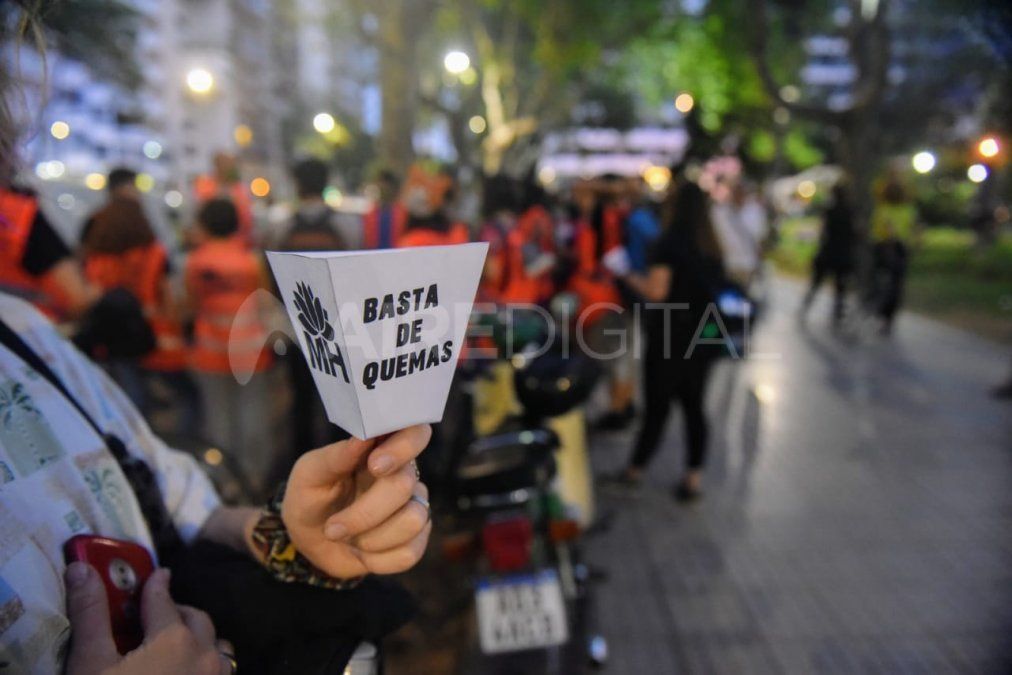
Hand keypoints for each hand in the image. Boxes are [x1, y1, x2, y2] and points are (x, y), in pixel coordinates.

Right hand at [64, 564, 233, 674]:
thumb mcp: (90, 664)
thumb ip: (91, 614)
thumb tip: (82, 569)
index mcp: (175, 638)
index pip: (163, 600)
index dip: (155, 586)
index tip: (157, 576)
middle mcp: (205, 655)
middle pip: (196, 619)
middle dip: (178, 612)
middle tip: (157, 615)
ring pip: (217, 647)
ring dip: (200, 639)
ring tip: (176, 646)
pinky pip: (222, 673)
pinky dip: (208, 665)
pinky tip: (188, 674)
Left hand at [281, 424, 432, 577]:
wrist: (309, 542)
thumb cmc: (310, 498)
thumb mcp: (310, 475)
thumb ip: (336, 456)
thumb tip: (363, 438)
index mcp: (382, 448)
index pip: (416, 432)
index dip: (403, 446)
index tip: (374, 465)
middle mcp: (405, 474)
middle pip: (405, 487)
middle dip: (364, 514)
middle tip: (332, 527)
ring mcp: (414, 506)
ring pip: (413, 521)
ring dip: (371, 538)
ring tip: (348, 538)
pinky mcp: (415, 540)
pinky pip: (409, 553)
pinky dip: (377, 559)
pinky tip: (362, 551)